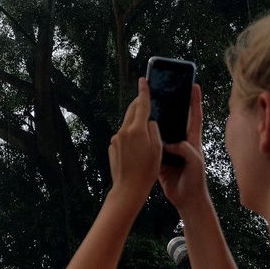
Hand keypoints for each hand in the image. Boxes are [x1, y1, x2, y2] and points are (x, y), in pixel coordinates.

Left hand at [107, 78, 163, 201]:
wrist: (128, 188)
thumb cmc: (147, 170)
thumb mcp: (157, 149)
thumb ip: (153, 130)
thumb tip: (148, 121)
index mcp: (137, 129)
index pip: (141, 104)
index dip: (143, 91)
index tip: (143, 80)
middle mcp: (123, 131)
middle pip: (132, 111)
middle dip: (138, 104)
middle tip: (145, 98)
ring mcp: (116, 139)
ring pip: (128, 125)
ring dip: (136, 123)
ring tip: (146, 133)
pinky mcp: (112, 147)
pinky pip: (123, 137)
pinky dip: (131, 137)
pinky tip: (137, 149)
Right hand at [157, 84, 207, 209]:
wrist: (187, 200)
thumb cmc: (196, 181)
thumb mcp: (195, 163)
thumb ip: (185, 150)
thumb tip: (168, 142)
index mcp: (193, 140)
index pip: (195, 116)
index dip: (195, 100)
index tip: (194, 85)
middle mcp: (182, 142)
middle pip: (176, 119)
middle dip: (172, 105)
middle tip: (164, 90)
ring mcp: (171, 150)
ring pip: (162, 131)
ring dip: (156, 120)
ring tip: (147, 106)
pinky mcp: (160, 159)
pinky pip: (153, 146)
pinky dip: (147, 139)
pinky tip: (139, 130)